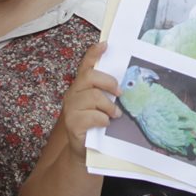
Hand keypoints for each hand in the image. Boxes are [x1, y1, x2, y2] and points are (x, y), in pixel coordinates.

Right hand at [61, 42, 119, 161]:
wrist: (83, 150)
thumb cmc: (95, 123)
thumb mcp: (101, 104)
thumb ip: (106, 91)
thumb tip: (125, 82)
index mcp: (81, 85)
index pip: (86, 64)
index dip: (94, 53)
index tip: (105, 45)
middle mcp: (73, 93)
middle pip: (90, 76)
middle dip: (109, 82)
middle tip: (120, 92)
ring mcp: (70, 108)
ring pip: (93, 97)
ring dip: (109, 106)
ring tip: (115, 114)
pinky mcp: (72, 123)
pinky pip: (93, 115)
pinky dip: (103, 119)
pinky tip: (105, 124)